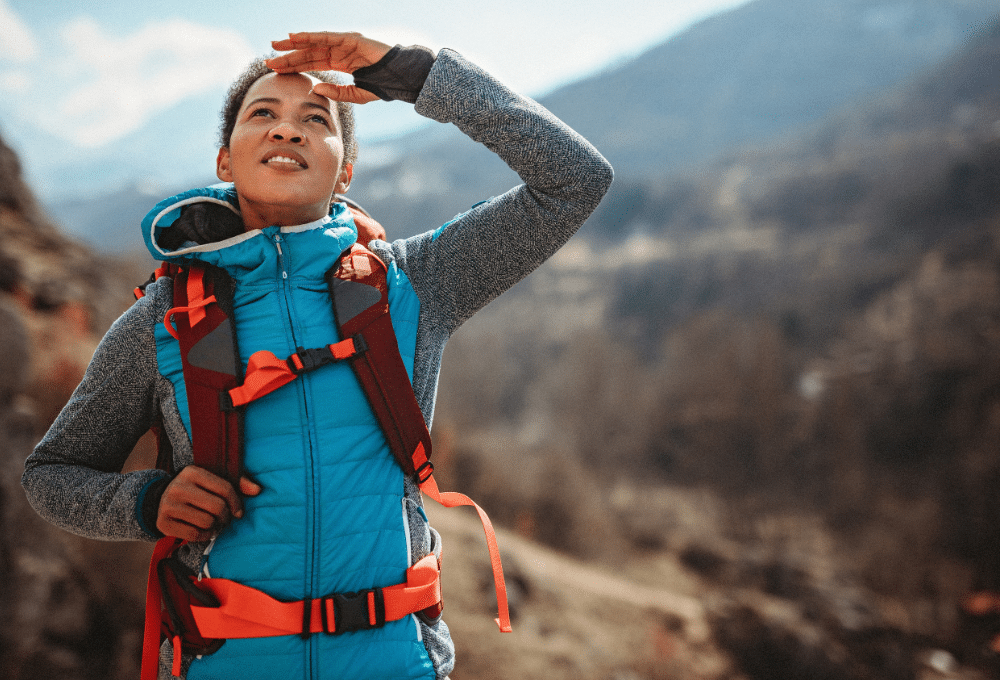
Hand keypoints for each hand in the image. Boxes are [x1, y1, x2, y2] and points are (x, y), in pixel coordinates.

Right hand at [156, 466, 261, 541]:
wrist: (162, 501)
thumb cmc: (197, 491)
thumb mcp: (213, 481)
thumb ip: (238, 483)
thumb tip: (258, 490)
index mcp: (192, 472)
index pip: (225, 488)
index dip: (236, 502)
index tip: (238, 512)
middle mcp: (178, 487)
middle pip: (217, 507)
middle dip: (225, 516)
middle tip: (224, 518)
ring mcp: (168, 505)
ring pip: (206, 522)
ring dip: (215, 526)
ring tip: (212, 522)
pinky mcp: (163, 522)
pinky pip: (194, 534)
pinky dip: (204, 536)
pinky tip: (203, 530)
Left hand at [266, 32, 392, 103]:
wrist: (401, 78)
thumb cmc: (383, 86)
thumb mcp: (356, 95)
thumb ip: (337, 93)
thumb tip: (316, 90)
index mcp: (341, 63)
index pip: (312, 63)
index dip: (294, 66)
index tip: (276, 70)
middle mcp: (340, 51)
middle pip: (309, 53)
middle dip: (289, 56)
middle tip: (269, 60)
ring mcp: (345, 43)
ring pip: (313, 43)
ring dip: (294, 44)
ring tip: (275, 46)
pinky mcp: (350, 38)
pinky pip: (326, 37)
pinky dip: (309, 36)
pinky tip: (294, 38)